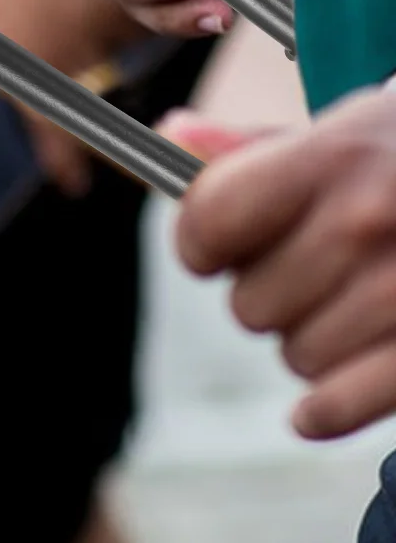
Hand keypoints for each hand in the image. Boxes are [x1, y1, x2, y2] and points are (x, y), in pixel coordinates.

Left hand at [169, 88, 395, 439]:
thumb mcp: (353, 133)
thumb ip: (256, 148)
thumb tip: (171, 137)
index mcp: (339, 155)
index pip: (209, 220)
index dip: (203, 241)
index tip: (219, 245)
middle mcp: (370, 221)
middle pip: (248, 303)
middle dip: (272, 291)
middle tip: (318, 269)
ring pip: (294, 356)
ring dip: (315, 338)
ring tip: (360, 302)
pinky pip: (338, 406)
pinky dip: (327, 409)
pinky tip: (323, 402)